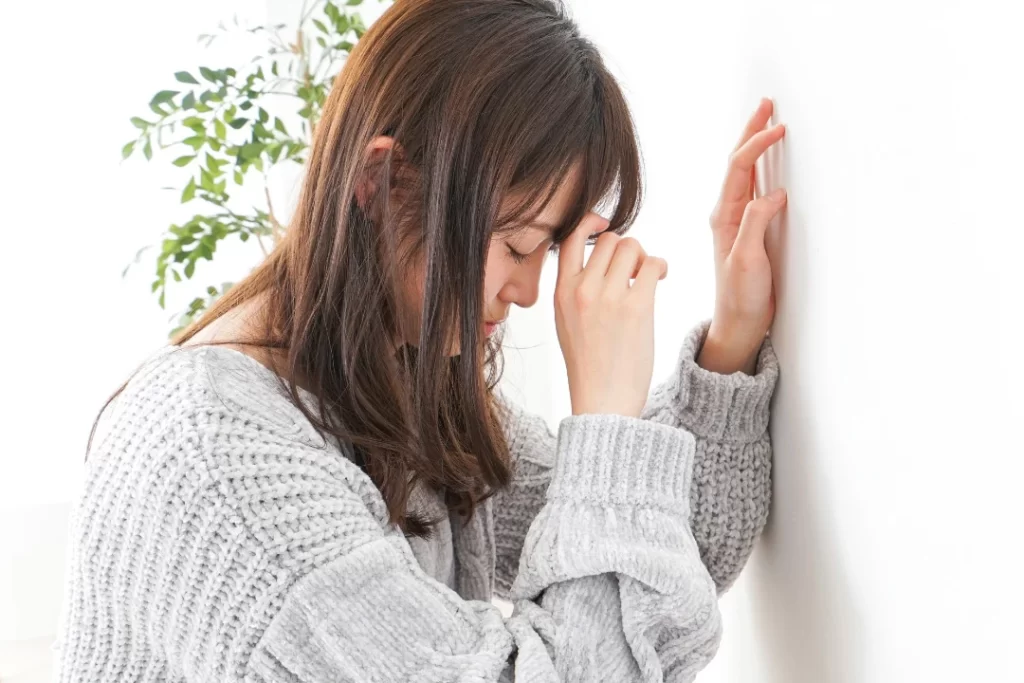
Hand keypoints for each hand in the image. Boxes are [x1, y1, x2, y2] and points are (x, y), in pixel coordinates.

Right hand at [554, 212, 668, 417]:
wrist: (603, 400)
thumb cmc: (589, 365)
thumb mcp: (566, 323)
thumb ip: (574, 290)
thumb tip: (598, 261)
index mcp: (561, 293)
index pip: (569, 239)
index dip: (590, 223)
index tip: (605, 225)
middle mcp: (581, 290)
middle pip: (609, 240)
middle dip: (626, 249)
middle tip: (634, 269)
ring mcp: (608, 297)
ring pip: (632, 246)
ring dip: (644, 257)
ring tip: (648, 277)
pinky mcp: (637, 307)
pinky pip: (653, 264)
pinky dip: (661, 266)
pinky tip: (661, 279)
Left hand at [702, 97, 787, 373]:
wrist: (738, 323)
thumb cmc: (741, 296)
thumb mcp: (747, 260)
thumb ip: (756, 224)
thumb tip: (774, 193)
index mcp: (724, 215)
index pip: (739, 168)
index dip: (757, 144)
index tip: (778, 127)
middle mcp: (728, 213)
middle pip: (738, 162)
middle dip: (752, 131)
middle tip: (767, 104)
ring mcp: (738, 220)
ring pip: (747, 173)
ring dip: (756, 145)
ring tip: (768, 121)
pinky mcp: (749, 230)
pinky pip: (755, 189)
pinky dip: (764, 168)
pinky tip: (771, 161)